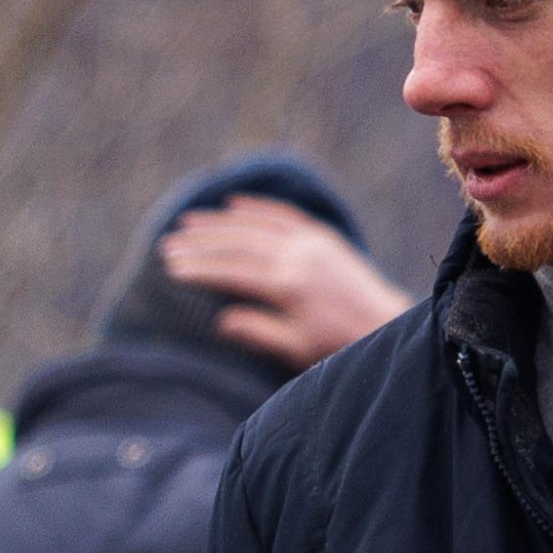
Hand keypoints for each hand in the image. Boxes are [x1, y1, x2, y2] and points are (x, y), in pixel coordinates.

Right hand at [159, 198, 411, 372]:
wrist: (385, 323)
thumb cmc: (339, 344)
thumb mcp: (297, 348)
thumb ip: (259, 332)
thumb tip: (221, 320)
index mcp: (290, 285)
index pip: (233, 271)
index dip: (200, 268)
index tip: (172, 268)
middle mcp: (300, 255)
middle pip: (238, 242)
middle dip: (200, 242)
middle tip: (167, 244)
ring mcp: (313, 241)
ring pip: (257, 224)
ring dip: (220, 221)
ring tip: (188, 221)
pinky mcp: (323, 236)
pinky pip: (284, 214)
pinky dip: (257, 207)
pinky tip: (233, 204)